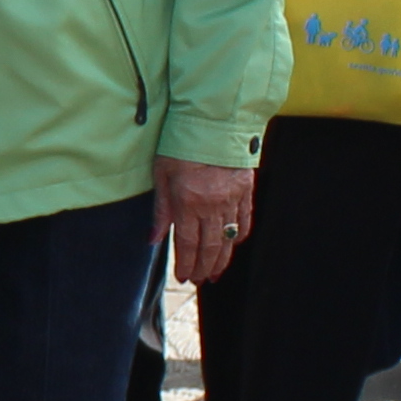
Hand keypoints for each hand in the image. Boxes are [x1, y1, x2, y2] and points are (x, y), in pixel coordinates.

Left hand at [155, 155, 256, 284]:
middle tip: (200, 281)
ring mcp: (232, 198)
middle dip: (205, 268)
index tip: (184, 277)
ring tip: (216, 273)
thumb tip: (154, 240)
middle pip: (210, 246)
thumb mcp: (162, 174)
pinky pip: (245, 220)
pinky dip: (240, 235)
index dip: (186, 264)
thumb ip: (161, 209)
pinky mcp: (246, 189)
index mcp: (188, 201)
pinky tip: (233, 246)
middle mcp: (212, 204)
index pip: (188, 244)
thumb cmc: (181, 144)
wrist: (214, 119)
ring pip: (229, 238)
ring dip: (222, 259)